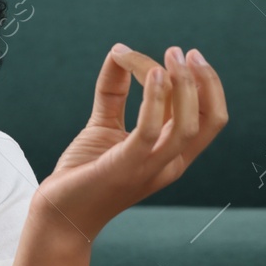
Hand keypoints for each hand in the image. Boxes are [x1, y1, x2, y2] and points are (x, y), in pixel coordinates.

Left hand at [33, 44, 227, 241]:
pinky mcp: (124, 167)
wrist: (59, 215)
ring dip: (183, 87)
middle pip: (204, 120)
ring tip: (169, 56)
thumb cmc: (84, 172)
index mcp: (171, 155)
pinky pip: (149, 131)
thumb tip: (119, 52)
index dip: (206, 85)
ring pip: (186, 126)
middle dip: (202, 81)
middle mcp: (169, 164)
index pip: (206, 118)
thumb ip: (114, 91)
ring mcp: (150, 168)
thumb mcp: (104, 125)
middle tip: (181, 50)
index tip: (185, 55)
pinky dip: (154, 100)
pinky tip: (152, 73)